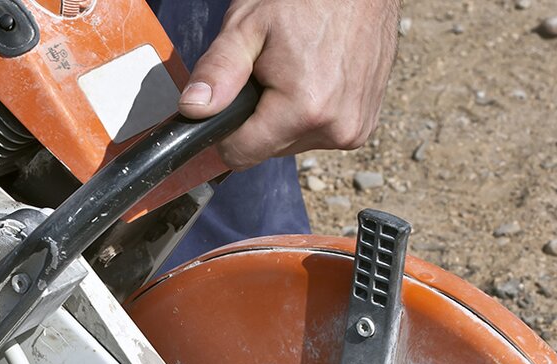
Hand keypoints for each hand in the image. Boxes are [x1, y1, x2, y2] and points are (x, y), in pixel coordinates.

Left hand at [177, 0, 400, 168]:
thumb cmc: (306, 1)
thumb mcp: (247, 28)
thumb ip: (218, 71)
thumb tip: (193, 110)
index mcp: (304, 110)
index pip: (240, 154)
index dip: (224, 130)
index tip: (230, 99)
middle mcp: (335, 129)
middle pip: (266, 149)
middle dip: (257, 117)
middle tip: (269, 71)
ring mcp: (353, 130)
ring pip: (290, 143)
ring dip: (283, 117)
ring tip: (295, 71)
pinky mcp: (364, 127)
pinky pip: (317, 134)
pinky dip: (308, 115)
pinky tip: (315, 79)